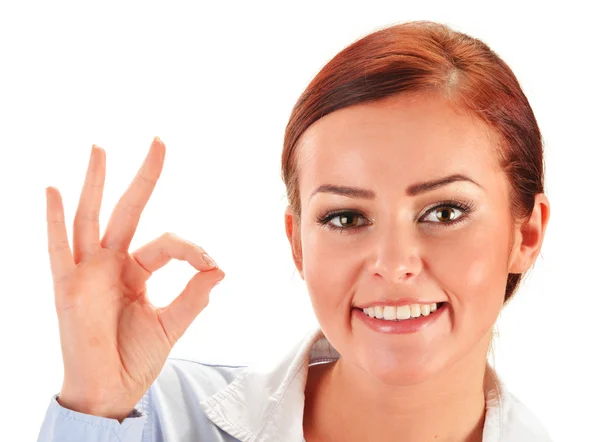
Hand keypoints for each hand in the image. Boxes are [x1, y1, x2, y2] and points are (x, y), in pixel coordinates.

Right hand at [45, 137, 224, 420]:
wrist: (110, 391)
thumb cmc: (135, 358)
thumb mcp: (171, 324)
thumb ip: (194, 296)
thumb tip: (220, 268)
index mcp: (137, 271)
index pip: (168, 242)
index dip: (194, 249)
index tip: (212, 265)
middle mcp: (111, 265)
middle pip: (128, 210)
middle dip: (144, 176)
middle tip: (159, 141)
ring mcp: (87, 273)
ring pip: (91, 217)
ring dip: (96, 183)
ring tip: (101, 149)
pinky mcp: (67, 287)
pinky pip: (58, 249)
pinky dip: (54, 220)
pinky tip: (53, 190)